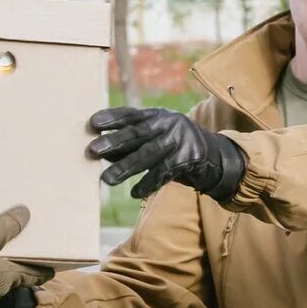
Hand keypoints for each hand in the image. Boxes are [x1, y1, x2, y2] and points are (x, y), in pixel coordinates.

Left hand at [87, 107, 246, 200]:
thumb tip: (103, 153)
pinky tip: (134, 193)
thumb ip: (130, 145)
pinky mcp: (190, 158)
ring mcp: (181, 139)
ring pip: (149, 154)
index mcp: (158, 115)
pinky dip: (148, 184)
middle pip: (138, 133)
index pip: (131, 115)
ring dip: (126, 167)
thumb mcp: (153, 141)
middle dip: (114, 142)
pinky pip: (164, 172)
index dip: (112, 118)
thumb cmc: (173, 149)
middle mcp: (169, 123)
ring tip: (106, 179)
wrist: (214, 158)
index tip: (92, 123)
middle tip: (92, 150)